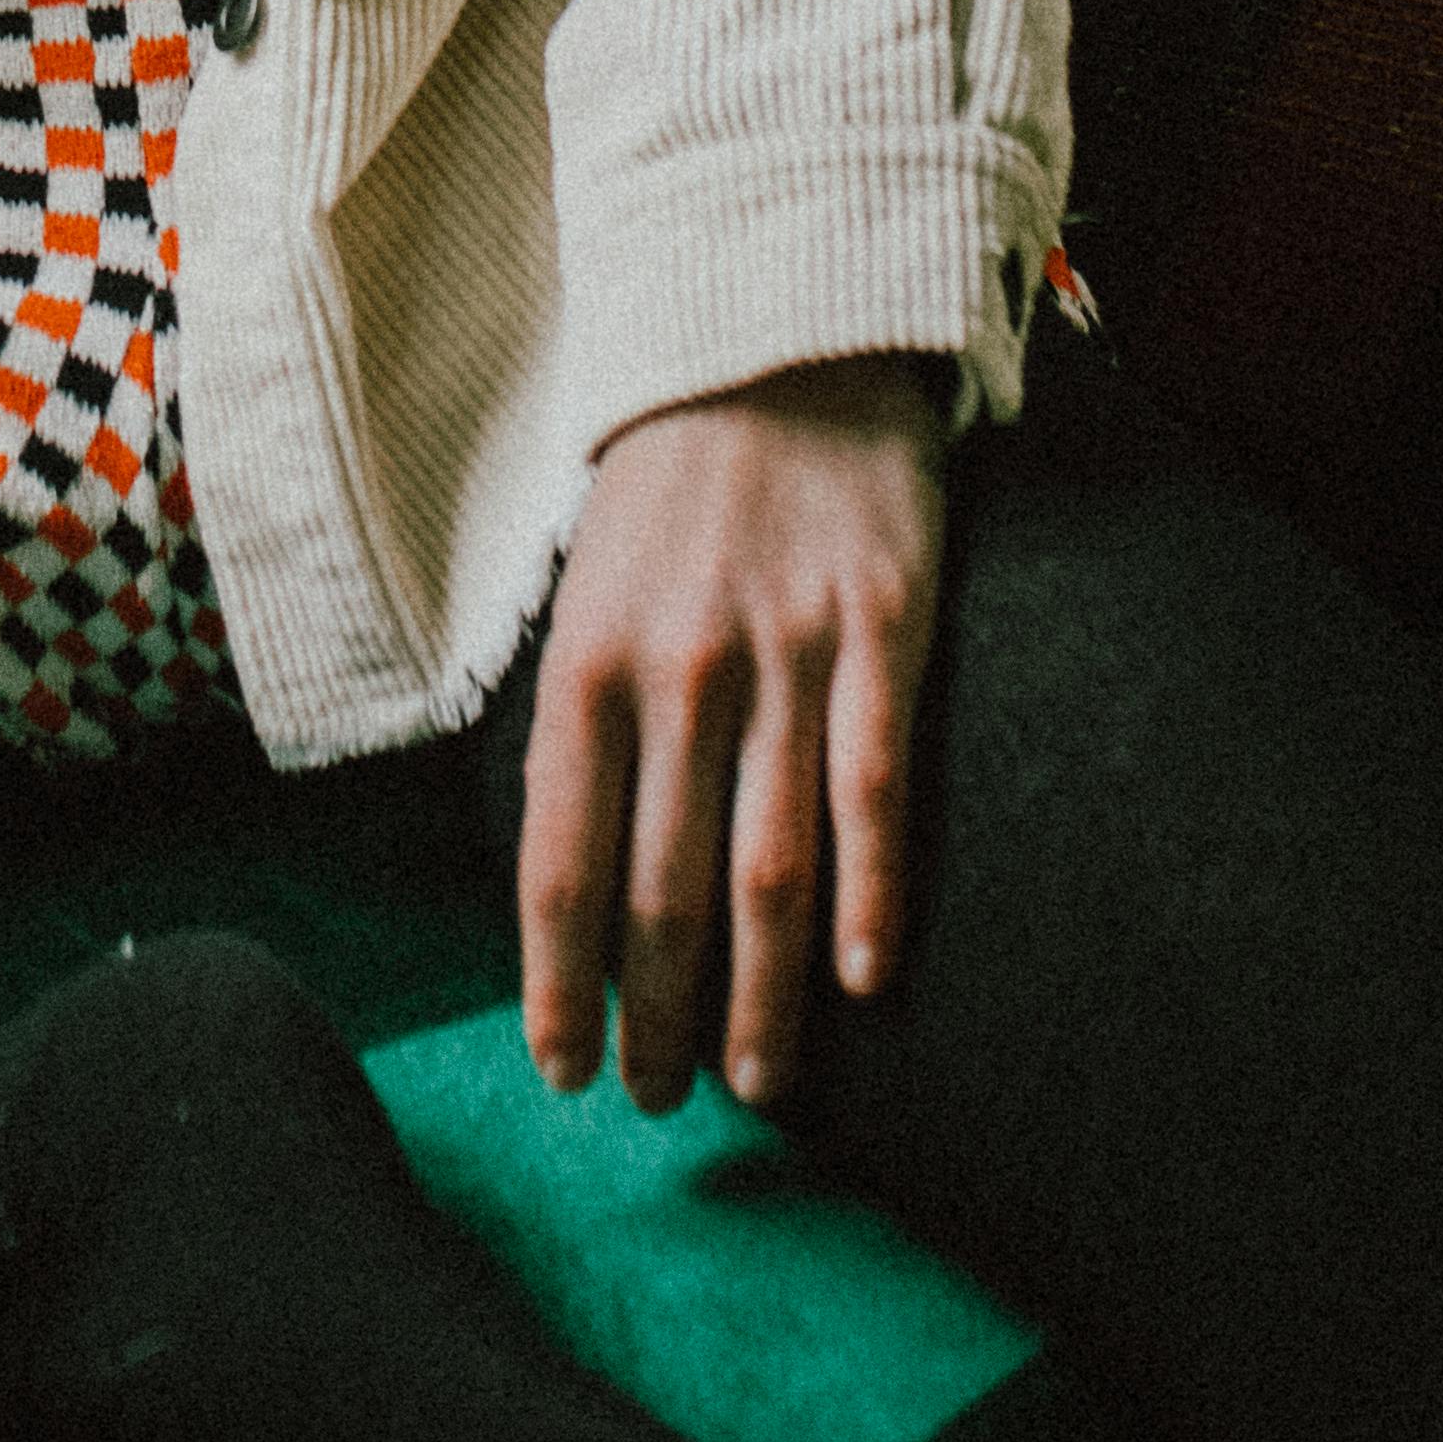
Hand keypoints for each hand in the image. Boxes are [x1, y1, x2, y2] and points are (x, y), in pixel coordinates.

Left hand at [516, 361, 945, 1121]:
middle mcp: (676, 671)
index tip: (565, 1073)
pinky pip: (875, 787)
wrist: (779, 338)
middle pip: (662, 892)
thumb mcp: (582, 591)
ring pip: (768, 867)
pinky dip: (871, 894)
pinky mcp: (885, 629)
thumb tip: (571, 877)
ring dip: (760, 997)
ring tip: (754, 1085)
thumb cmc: (668, 487)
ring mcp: (786, 653)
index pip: (558, 865)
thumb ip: (579, 722)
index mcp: (583, 664)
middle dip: (656, 1019)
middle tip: (665, 1103)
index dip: (558, 986)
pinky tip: (864, 982)